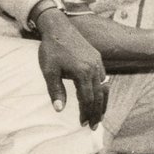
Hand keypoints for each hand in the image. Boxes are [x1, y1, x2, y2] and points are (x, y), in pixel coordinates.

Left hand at [35, 9, 106, 126]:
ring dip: (102, 103)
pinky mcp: (97, 57)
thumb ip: (55, 90)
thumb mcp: (49, 71)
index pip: (87, 99)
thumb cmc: (51, 49)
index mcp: (82, 72)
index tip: (82, 124)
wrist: (58, 27)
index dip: (85, 113)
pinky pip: (104, 78)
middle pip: (99, 95)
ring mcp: (97, 62)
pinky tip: (99, 96)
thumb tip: (59, 110)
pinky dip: (103, 90)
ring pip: (104, 87)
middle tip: (93, 126)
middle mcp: (93, 68)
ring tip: (99, 115)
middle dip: (97, 112)